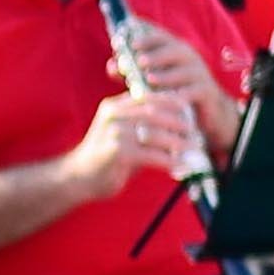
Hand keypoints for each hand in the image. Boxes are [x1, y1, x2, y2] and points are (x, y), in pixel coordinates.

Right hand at [69, 88, 202, 197]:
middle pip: (155, 113)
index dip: (173, 103)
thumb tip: (177, 121)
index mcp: (114, 106)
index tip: (190, 113)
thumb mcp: (121, 131)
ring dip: (178, 143)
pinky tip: (179, 166)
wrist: (78, 176)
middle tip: (195, 133)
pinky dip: (169, 161)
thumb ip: (142, 122)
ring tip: (192, 149)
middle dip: (179, 123)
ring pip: (156, 133)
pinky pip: (152, 155)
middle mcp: (113, 115)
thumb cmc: (105, 156)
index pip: (150, 97)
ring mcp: (114, 132)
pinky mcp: (118, 152)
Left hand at [116, 21, 229, 129]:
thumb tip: (111, 65)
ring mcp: (200, 74)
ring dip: (166, 75)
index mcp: (174, 49)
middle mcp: (189, 58)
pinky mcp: (206, 92)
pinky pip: (194, 91)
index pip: (161, 36)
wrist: (205, 112)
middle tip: (139, 61)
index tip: (130, 42)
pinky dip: (181, 95)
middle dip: (155, 55)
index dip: (146, 37)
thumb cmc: (171, 90)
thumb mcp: (149, 79)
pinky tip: (167, 100)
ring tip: (150, 79)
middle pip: (175, 50)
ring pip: (185, 72)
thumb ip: (129, 71)